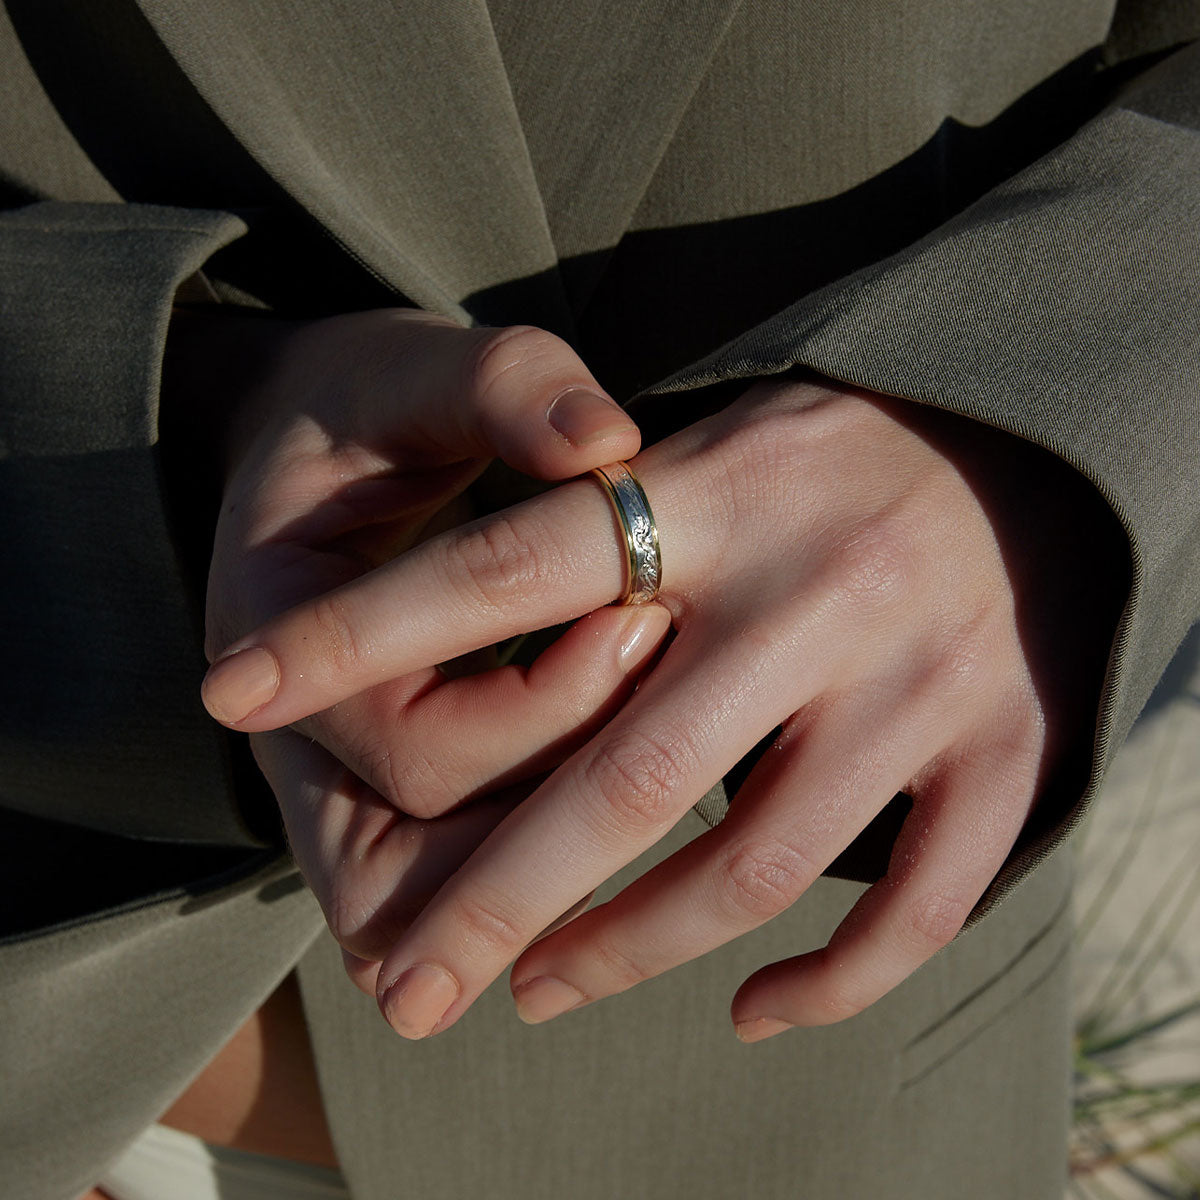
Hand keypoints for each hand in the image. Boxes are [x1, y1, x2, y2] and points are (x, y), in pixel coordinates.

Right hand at [191, 306, 670, 978]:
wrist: (326, 444)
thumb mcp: (426, 368)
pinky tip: (607, 836)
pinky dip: (507, 888)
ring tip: (651, 807)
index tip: (640, 620)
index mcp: (270, 629)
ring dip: (526, 890)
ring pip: (410, 907)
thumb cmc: (380, 404)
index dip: (544, 708)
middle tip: (663, 742)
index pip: (417, 747)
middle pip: (402, 873)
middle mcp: (286, 732)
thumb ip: (504, 389)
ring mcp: (325, 775)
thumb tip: (605, 441)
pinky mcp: (371, 789)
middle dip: (544, 835)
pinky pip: (425, 886)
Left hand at [201, 375, 1122, 1038]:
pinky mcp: (1006, 745)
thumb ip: (575, 494)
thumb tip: (467, 611)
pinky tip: (746, 1009)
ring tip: (538, 987)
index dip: (362, 630)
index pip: (508, 564)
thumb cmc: (818, 456)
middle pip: (620, 774)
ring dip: (628, 950)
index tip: (232, 689)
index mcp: (721, 491)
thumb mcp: (702, 431)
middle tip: (405, 985)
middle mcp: (819, 587)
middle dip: (491, 895)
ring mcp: (920, 676)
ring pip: (750, 866)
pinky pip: (916, 906)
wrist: (1010, 451)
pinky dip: (829, 984)